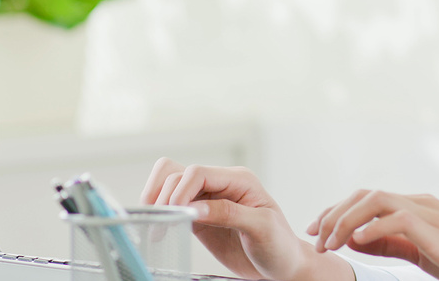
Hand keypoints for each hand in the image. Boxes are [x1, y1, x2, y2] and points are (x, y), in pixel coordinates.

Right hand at [141, 158, 353, 280]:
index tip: (176, 213)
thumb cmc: (279, 246)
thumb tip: (194, 208)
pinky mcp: (200, 217)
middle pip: (178, 174)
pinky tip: (160, 229)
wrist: (282, 265)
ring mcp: (208, 200)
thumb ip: (228, 213)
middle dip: (165, 194)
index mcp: (239, 180)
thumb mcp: (261, 227)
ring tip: (156, 224)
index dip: (181, 190)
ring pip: (171, 184)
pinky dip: (162, 212)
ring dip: (157, 199)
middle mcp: (221, 185)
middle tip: (161, 221)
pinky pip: (173, 205)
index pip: (198, 173)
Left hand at [307, 190, 438, 280]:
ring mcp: (428, 212)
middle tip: (314, 235)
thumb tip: (355, 238)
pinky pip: (394, 218)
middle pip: (365, 194)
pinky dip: (369, 228)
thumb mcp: (421, 254)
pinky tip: (356, 244)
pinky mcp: (434, 228)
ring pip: (374, 200)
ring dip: (344, 219)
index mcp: (417, 208)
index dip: (338, 212)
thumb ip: (391, 243)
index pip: (368, 200)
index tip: (317, 231)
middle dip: (333, 212)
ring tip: (328, 242)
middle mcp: (420, 203)